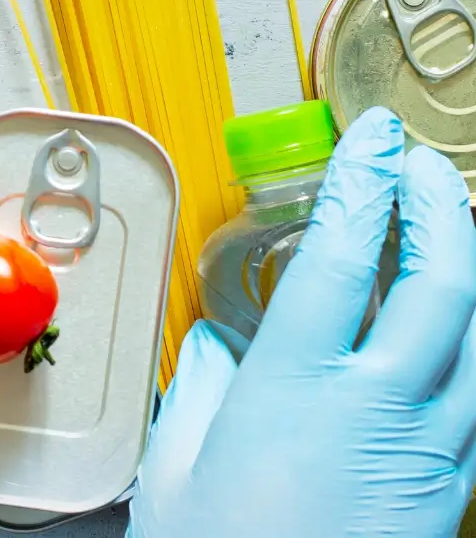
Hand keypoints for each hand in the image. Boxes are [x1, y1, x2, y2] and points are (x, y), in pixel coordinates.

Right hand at [130, 107, 475, 537]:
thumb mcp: (181, 469)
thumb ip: (202, 394)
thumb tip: (219, 352)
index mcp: (301, 386)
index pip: (348, 254)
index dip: (364, 183)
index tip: (373, 136)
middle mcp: (382, 406)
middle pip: (445, 282)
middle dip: (442, 206)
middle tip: (422, 162)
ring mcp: (434, 451)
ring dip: (472, 262)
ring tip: (451, 222)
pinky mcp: (453, 491)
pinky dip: (474, 334)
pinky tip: (454, 321)